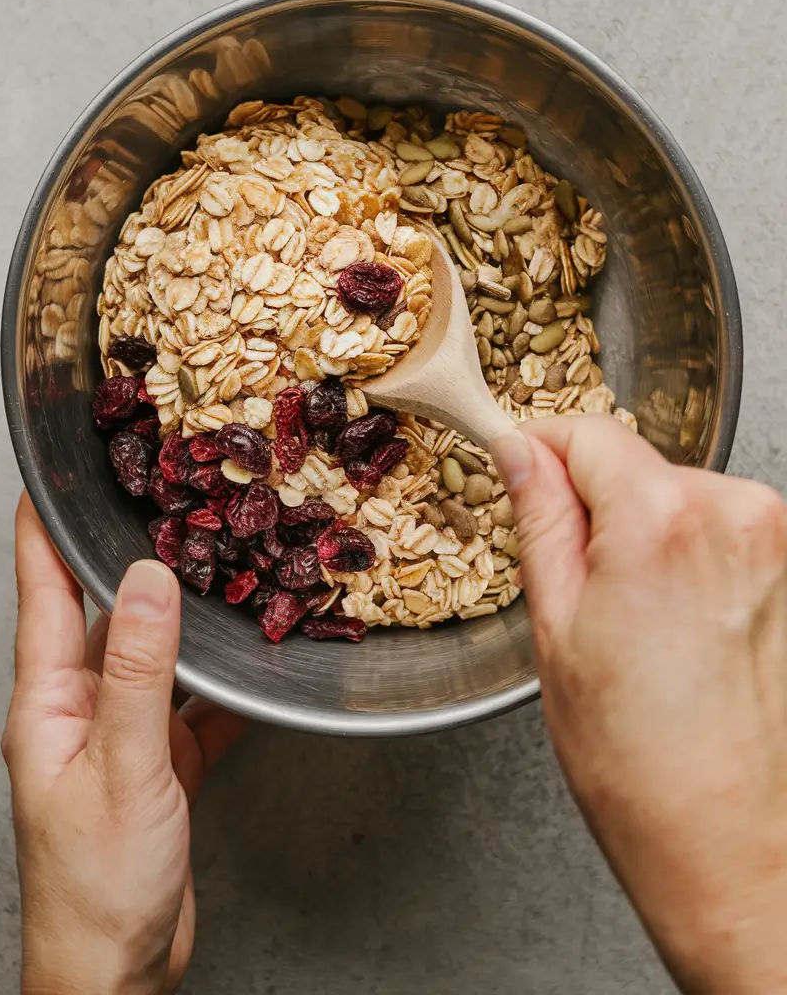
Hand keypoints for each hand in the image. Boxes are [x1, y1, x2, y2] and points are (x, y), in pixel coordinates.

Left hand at [3, 494, 244, 994]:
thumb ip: (140, 673)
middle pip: (103, 611)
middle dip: (129, 554)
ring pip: (153, 655)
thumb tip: (152, 579)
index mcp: (48, 701)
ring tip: (218, 566)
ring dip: (183, 617)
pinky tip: (252, 664)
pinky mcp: (156, 765)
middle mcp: (78, 708)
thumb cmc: (97, 889)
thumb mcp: (125, 770)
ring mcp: (118, 736)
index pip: (43, 591)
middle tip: (163, 501)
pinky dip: (220, 685)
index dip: (43, 528)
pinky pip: (190, 706)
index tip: (52, 473)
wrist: (115, 977)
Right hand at [493, 420, 786, 994]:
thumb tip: (520, 455)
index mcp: (661, 520)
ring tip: (629, 623)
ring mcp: (772, 543)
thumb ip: (541, 520)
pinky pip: (715, 531)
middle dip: (593, 502)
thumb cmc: (642, 764)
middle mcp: (733, 514)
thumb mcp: (557, 628)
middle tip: (574, 584)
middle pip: (635, 464)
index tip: (519, 468)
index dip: (541, 449)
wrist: (732, 846)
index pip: (587, 433)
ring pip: (676, 496)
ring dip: (641, 532)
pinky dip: (683, 556)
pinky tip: (670, 628)